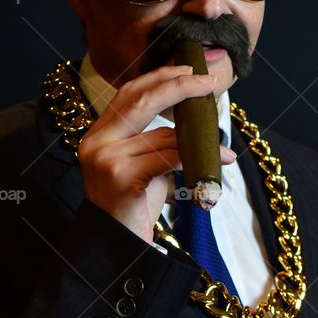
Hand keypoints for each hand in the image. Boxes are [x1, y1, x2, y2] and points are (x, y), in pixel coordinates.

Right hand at [77, 64, 237, 243]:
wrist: (118, 248)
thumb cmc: (132, 206)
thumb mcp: (140, 166)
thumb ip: (153, 139)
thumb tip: (191, 116)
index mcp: (97, 134)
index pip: (127, 94)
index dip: (157, 78)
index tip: (186, 69)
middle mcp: (96, 142)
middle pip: (139, 100)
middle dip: (177, 86)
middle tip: (207, 82)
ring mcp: (106, 159)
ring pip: (161, 135)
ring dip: (197, 139)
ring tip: (221, 146)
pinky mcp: (121, 177)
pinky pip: (167, 159)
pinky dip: (196, 159)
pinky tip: (216, 162)